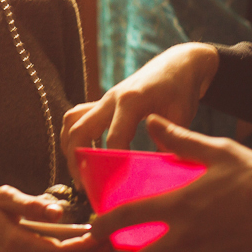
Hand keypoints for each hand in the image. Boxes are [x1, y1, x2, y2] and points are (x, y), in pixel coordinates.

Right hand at [60, 42, 219, 180]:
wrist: (178, 64)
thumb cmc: (181, 90)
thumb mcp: (181, 116)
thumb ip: (168, 143)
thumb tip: (156, 173)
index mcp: (132, 101)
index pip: (114, 138)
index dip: (112, 164)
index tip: (114, 187)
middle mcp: (112, 98)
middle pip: (80, 130)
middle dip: (78, 160)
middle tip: (84, 185)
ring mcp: (104, 99)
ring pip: (72, 121)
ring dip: (69, 147)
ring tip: (79, 173)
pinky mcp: (102, 102)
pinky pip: (77, 116)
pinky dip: (73, 136)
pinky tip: (82, 155)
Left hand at [92, 116, 251, 251]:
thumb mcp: (219, 151)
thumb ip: (181, 140)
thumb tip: (152, 122)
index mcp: (180, 205)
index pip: (128, 218)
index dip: (105, 225)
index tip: (96, 228)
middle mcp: (187, 237)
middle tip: (149, 243)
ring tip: (188, 246)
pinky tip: (221, 249)